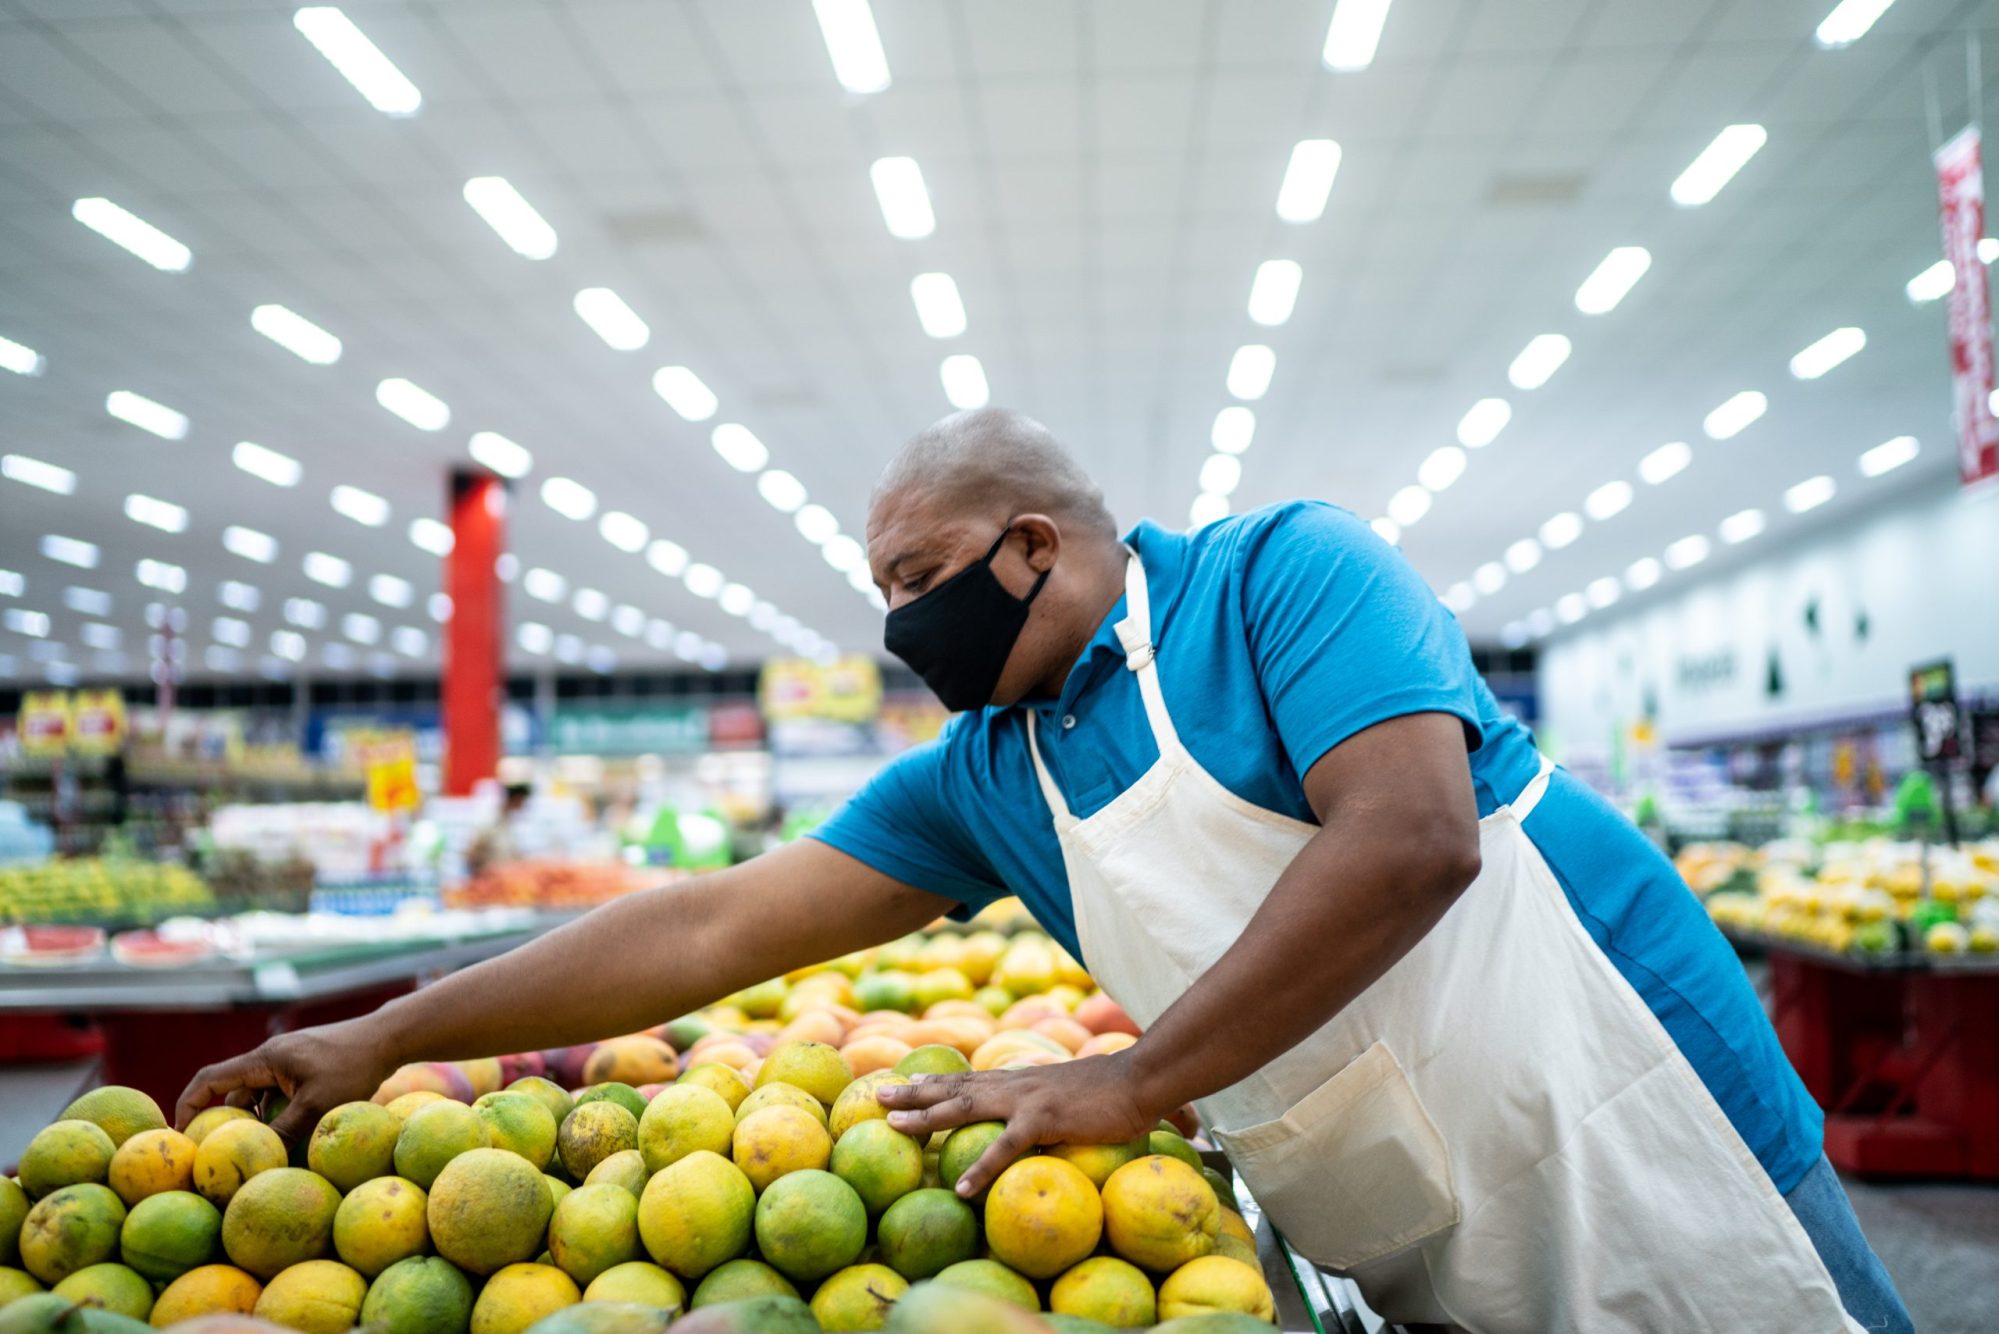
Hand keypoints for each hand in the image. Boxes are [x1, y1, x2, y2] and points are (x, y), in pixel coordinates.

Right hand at [177, 1017, 393, 1142]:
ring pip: (260, 1097)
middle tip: (226, 1155)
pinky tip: (292, 1138)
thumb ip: (285, 1132)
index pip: (211, 1079)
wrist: (389, 1039)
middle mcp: (271, 1058)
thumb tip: (258, 1164)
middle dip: (229, 1123)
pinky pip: (280, 1096)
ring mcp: (289, 1064)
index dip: (189, 1105)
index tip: (182, 1136)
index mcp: (264, 1059)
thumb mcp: (318, 1105)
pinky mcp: (306, 1070)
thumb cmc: (355, 1067)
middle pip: (235, 1093)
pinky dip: (280, 1116)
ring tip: (264, 1151)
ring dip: (259, 1122)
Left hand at [876, 1050, 1158, 1197]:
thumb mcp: (1079, 1096)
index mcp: (1023, 1079)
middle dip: (914, 1091)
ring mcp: (1026, 1098)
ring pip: (963, 1107)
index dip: (938, 1081)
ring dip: (925, 1116)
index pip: (972, 1078)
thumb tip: (1065, 1122)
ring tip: (891, 1124)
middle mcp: (1016, 1083)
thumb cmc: (1119, 1091)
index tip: (909, 1082)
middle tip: (878, 1095)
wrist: (1143, 1078)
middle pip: (955, 1086)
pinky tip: (962, 1189)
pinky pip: (1004, 1148)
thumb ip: (1065, 1107)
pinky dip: (981, 1168)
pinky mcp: (1043, 1119)